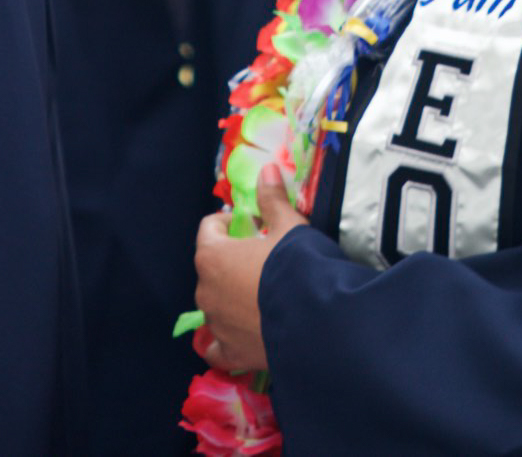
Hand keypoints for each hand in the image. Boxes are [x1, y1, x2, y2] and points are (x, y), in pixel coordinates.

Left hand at [192, 164, 309, 373]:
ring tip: (259, 297)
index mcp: (212, 255)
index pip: (208, 228)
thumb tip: (266, 169)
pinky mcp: (230, 352)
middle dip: (230, 261)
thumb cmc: (298, 265)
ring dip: (229, 297)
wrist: (317, 321)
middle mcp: (205, 290)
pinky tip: (237, 337)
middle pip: (211, 268)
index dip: (228, 223)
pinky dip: (223, 341)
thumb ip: (273, 200)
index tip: (250, 225)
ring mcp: (216, 324)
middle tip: (260, 260)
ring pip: (214, 305)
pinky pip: (216, 347)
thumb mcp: (290, 226)